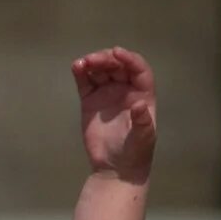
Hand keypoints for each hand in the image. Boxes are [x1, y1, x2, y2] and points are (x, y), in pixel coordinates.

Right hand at [75, 46, 155, 185]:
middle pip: (118, 66)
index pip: (138, 70)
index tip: (116, 53)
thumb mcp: (144, 138)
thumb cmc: (135, 152)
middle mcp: (126, 90)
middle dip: (107, 59)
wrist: (115, 167)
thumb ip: (142, 121)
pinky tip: (76, 67)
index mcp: (143, 94)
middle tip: (93, 60)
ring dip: (93, 63)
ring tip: (82, 63)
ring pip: (101, 71)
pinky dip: (81, 74)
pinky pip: (86, 83)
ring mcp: (107, 94)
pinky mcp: (90, 101)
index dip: (129, 59)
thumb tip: (140, 104)